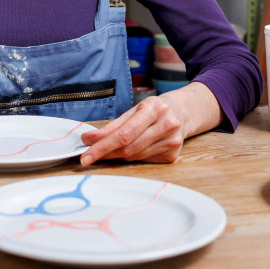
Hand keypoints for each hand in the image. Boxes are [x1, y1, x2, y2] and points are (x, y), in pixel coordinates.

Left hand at [79, 82, 223, 165]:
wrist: (182, 112)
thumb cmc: (153, 109)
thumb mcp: (134, 110)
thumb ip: (113, 125)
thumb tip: (90, 138)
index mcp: (154, 108)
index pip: (124, 133)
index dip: (103, 145)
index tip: (86, 154)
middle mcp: (166, 125)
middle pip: (129, 147)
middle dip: (105, 153)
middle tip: (88, 156)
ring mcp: (172, 142)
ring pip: (135, 156)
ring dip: (116, 156)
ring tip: (105, 152)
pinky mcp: (173, 155)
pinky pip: (144, 160)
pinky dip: (131, 157)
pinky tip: (128, 151)